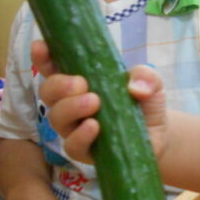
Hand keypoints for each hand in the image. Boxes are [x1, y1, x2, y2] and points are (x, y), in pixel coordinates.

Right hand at [31, 40, 168, 163]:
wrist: (159, 135)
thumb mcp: (151, 84)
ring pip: (56, 118)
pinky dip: (80, 135)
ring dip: (71, 107)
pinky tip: (94, 126)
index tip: (41, 47)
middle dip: (59, 84)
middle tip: (80, 83)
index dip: (43, 57)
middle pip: (48, 92)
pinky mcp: (86, 152)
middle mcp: (71, 104)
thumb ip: (146, 77)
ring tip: (93, 102)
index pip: (53, 67)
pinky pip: (72, 146)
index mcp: (81, 82)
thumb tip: (136, 87)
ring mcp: (76, 129)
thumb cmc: (145, 103)